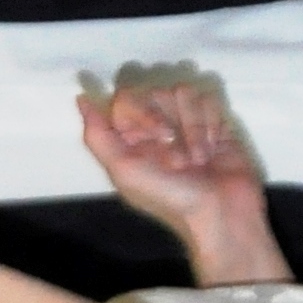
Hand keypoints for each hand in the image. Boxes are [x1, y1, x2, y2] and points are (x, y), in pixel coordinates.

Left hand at [80, 80, 268, 238]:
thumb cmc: (170, 197)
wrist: (222, 212)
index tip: (159, 138)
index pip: (127, 97)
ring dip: (193, 128)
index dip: (144, 112)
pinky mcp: (213, 122)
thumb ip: (98, 136)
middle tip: (178, 158)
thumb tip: (80, 99)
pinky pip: (208, 99)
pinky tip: (213, 149)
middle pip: (157, 91)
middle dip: (170, 123)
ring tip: (199, 159)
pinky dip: (211, 126)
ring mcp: (185, 123)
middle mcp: (155, 127)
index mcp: (130, 138)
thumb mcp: (125, 171)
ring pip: (184, 92)